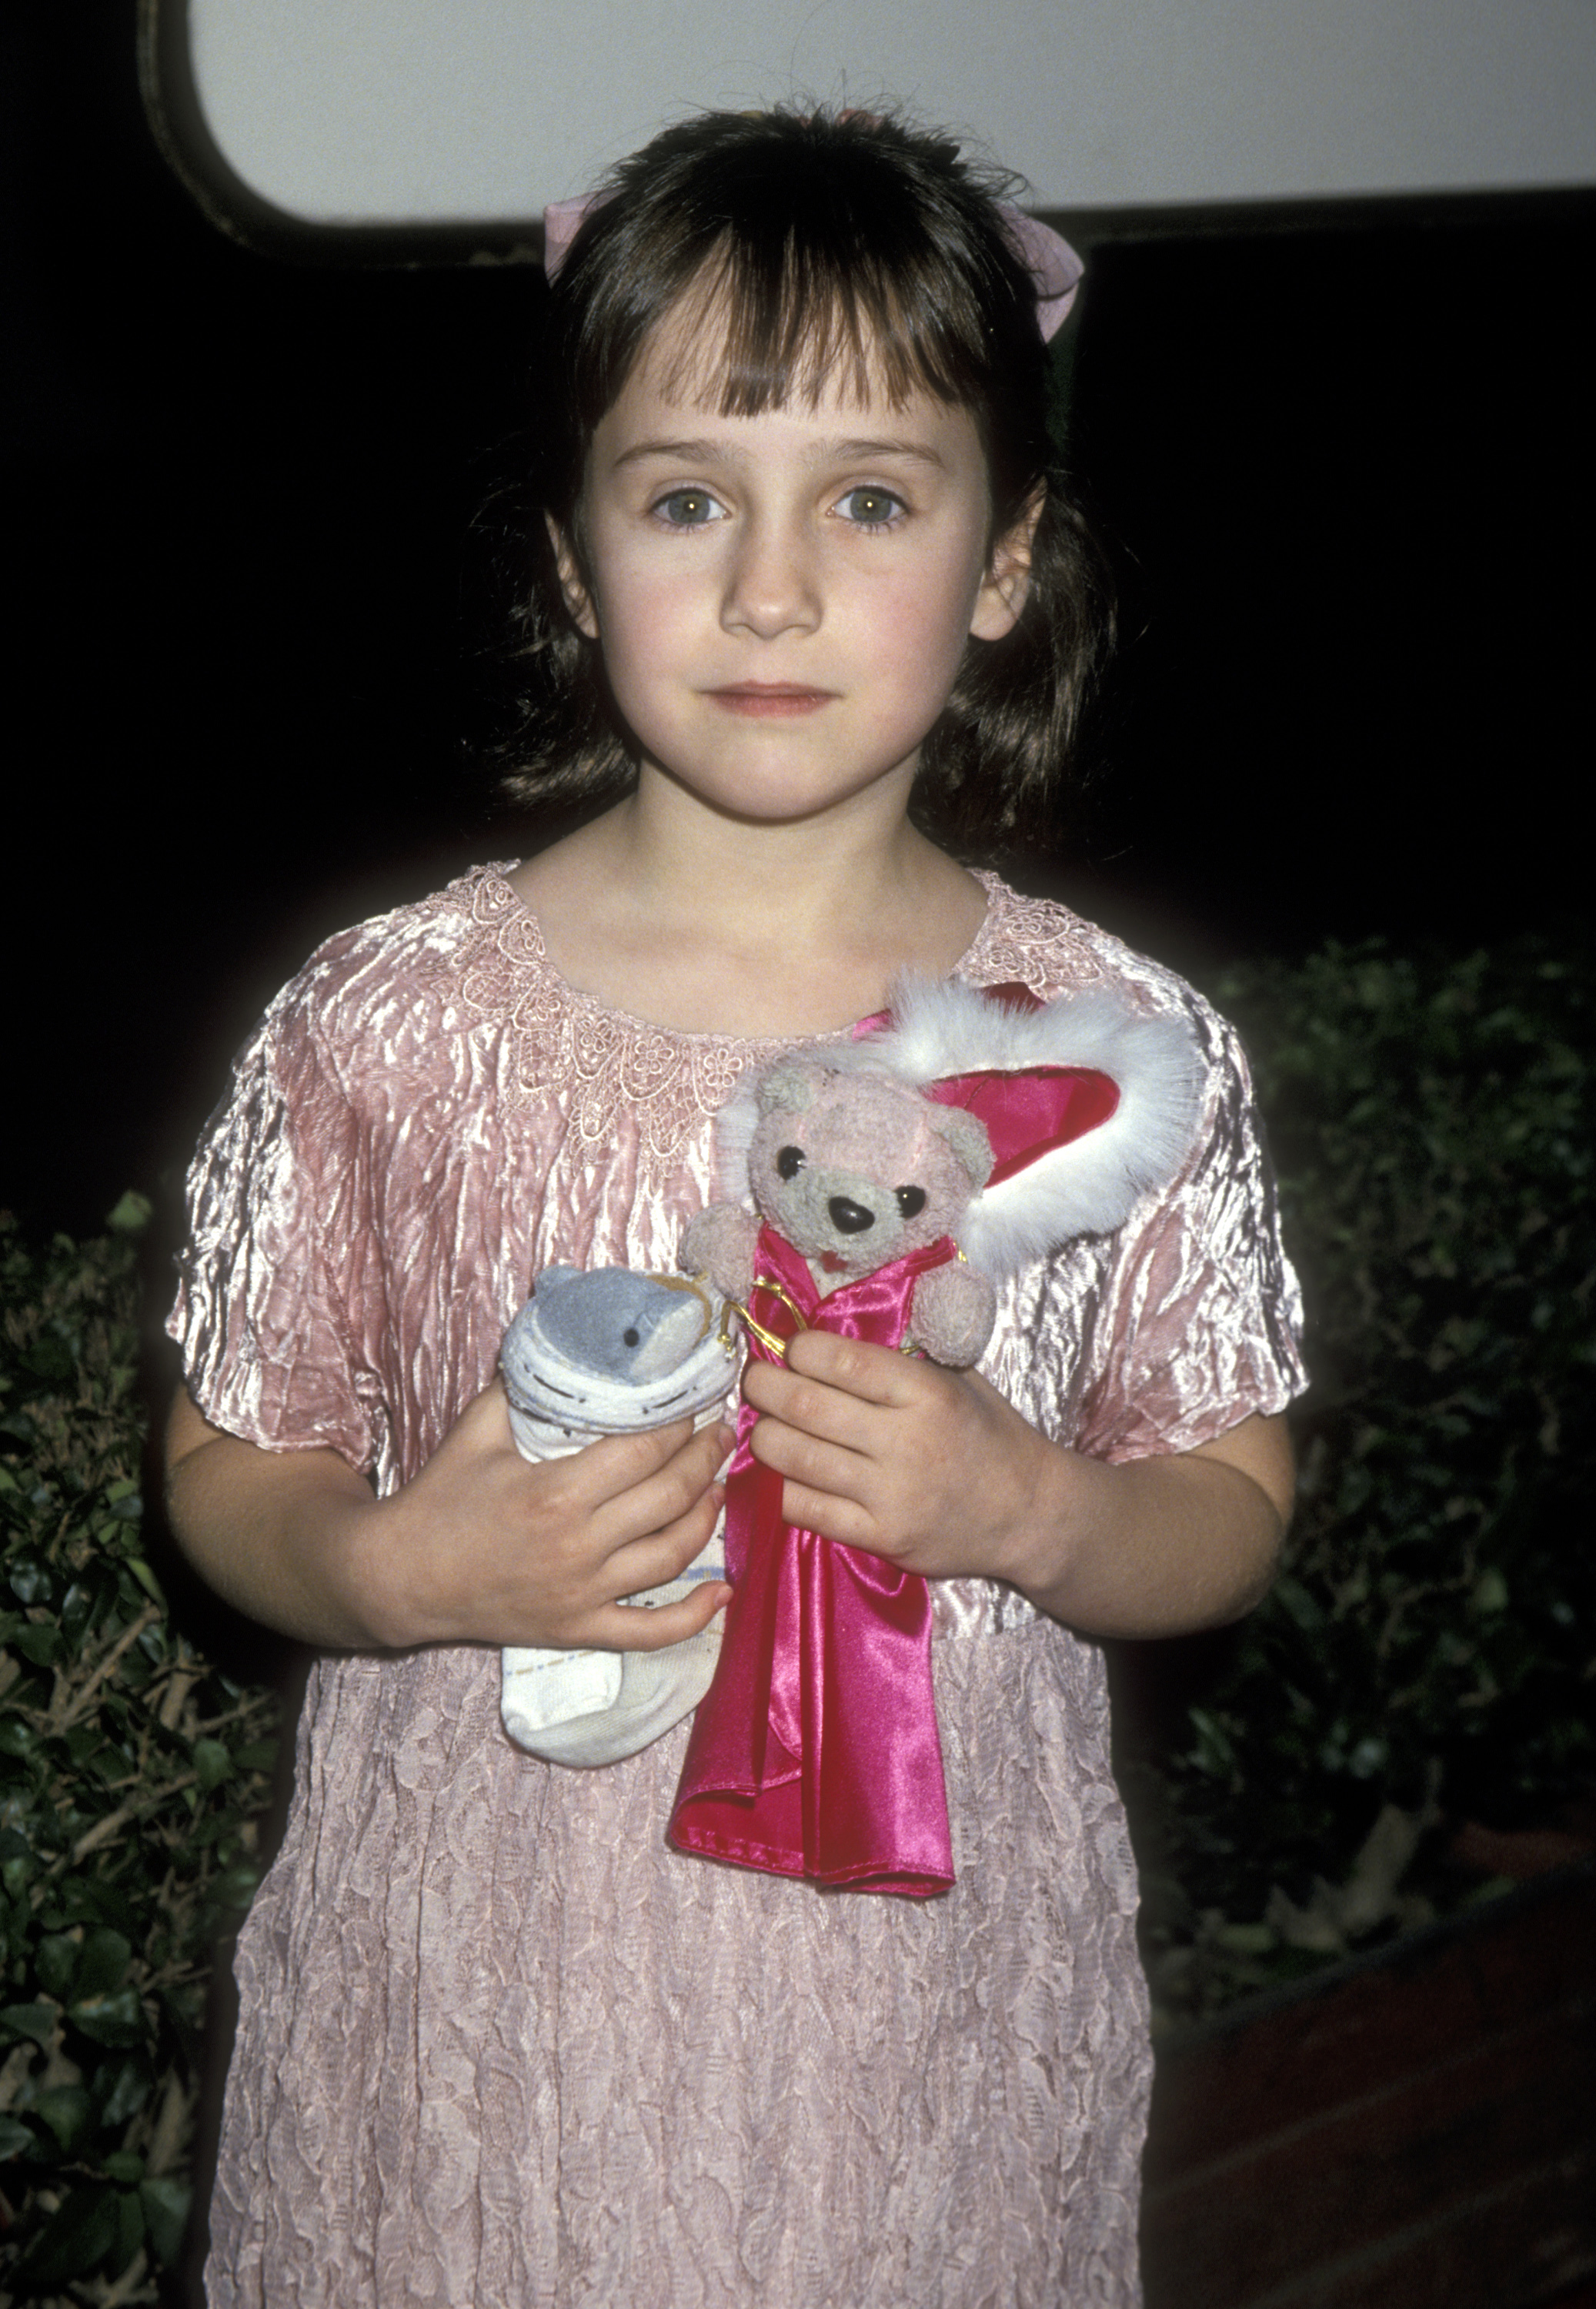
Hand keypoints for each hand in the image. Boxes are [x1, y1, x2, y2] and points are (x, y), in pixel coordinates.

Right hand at [363, 1385, 735, 1650]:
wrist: (400, 1577)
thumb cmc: (440, 1498)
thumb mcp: (476, 1429)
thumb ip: (521, 1384)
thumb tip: (561, 1336)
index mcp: (556, 1493)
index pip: (645, 1451)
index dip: (680, 1424)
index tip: (696, 1402)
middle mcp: (578, 1546)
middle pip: (670, 1497)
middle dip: (706, 1460)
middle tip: (723, 1435)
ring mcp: (582, 1594)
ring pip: (672, 1556)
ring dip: (707, 1518)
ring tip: (719, 1488)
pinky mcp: (578, 1629)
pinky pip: (649, 1632)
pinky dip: (693, 1618)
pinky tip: (722, 1593)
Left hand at [740, 1331, 1054, 1585]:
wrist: (1028, 1513)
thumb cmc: (990, 1436)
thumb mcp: (961, 1379)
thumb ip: (905, 1357)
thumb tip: (834, 1332)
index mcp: (927, 1393)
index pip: (842, 1362)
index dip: (801, 1350)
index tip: (790, 1348)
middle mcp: (906, 1442)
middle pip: (806, 1408)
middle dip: (765, 1388)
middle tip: (755, 1380)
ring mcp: (891, 1495)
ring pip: (796, 1459)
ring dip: (765, 1437)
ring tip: (761, 1425)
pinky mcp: (881, 1538)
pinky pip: (806, 1510)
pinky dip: (780, 1488)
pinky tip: (778, 1474)